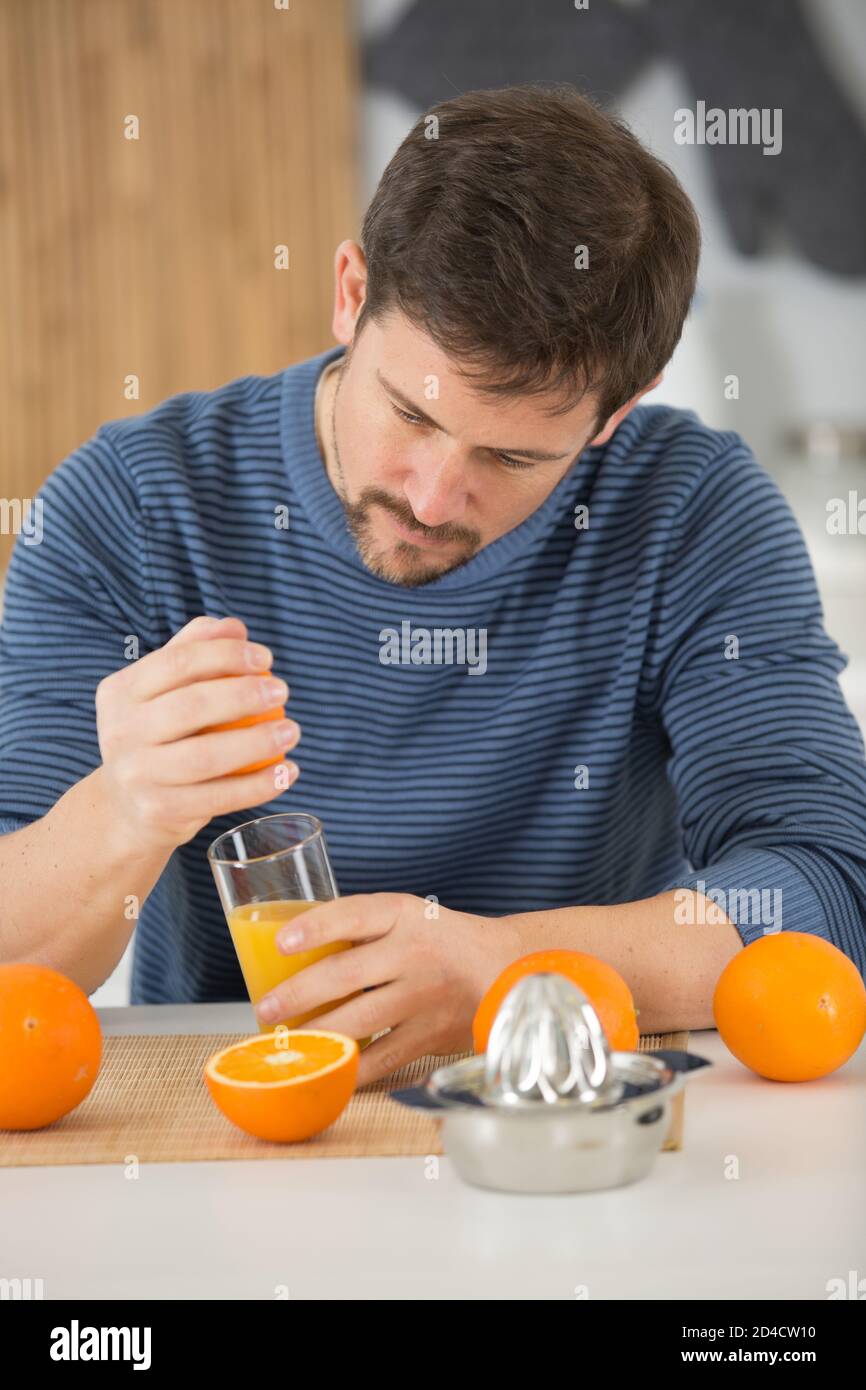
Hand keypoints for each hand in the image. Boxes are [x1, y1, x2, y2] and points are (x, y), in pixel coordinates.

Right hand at [95, 615, 300, 852]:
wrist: (128, 807)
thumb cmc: (158, 735)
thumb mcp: (164, 690)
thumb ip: (194, 650)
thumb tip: (234, 626)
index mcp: (121, 692)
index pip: (177, 662)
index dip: (225, 655)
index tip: (266, 658)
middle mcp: (120, 732)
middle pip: (191, 706)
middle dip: (245, 695)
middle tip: (282, 691)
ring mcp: (137, 775)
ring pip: (206, 756)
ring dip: (259, 742)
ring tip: (293, 731)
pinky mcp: (159, 811)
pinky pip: (219, 797)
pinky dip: (260, 785)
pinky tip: (288, 771)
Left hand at [253, 892, 521, 1084]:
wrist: (507, 968)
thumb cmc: (442, 941)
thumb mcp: (410, 917)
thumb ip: (364, 928)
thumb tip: (293, 950)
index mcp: (405, 915)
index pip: (355, 915)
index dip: (316, 927)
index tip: (281, 942)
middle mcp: (415, 954)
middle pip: (345, 975)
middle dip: (298, 994)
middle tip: (266, 1008)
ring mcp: (423, 998)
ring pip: (359, 1022)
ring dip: (315, 1035)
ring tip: (286, 1044)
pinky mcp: (430, 1036)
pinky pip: (382, 1059)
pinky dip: (349, 1069)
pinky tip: (325, 1071)